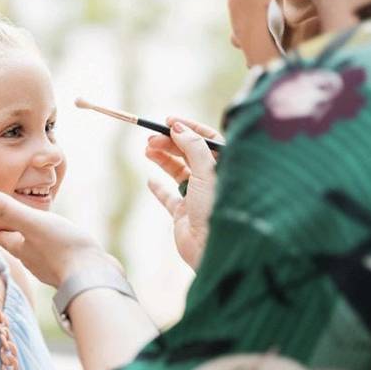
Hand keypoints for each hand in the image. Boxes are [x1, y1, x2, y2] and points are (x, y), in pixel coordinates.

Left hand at [0, 190, 116, 287]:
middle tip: (17, 217)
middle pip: (19, 244)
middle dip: (17, 232)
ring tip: (41, 229)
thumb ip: (9, 209)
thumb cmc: (62, 248)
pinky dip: (58, 249)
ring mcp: (52, 268)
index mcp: (20, 249)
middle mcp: (33, 261)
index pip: (1, 236)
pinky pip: (59, 257)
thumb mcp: (34, 223)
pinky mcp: (71, 271)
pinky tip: (65, 243)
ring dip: (38, 241)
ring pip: (39, 252)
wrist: (93, 277)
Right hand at [144, 117, 222, 269]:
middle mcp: (211, 180)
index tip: (169, 121)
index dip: (188, 129)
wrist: (211, 249)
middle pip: (189, 154)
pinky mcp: (184, 214)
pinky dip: (159, 188)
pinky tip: (150, 180)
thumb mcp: (206, 171)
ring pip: (178, 172)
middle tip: (151, 138)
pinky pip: (169, 197)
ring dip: (162, 159)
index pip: (207, 140)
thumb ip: (192, 146)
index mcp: (224, 167)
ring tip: (146, 150)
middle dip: (170, 143)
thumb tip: (178, 127)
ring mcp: (197, 197)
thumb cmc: (215, 209)